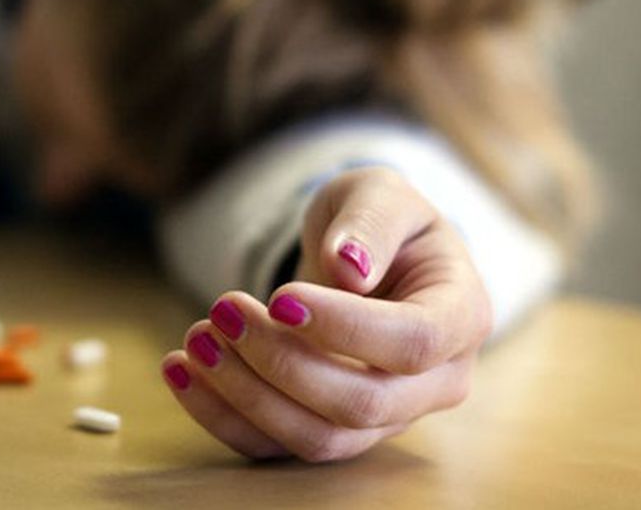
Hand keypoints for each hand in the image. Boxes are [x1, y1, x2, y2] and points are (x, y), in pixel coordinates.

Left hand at [161, 168, 491, 461]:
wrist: (363, 256)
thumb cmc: (378, 222)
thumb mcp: (377, 193)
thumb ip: (369, 222)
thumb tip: (348, 268)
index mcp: (460, 315)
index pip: (412, 342)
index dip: (345, 329)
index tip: (279, 296)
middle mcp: (435, 381)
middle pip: (362, 403)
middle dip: (281, 363)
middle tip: (222, 311)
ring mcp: (386, 416)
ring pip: (319, 437)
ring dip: (247, 396)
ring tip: (196, 339)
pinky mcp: (334, 431)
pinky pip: (280, 447)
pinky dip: (225, 417)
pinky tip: (180, 372)